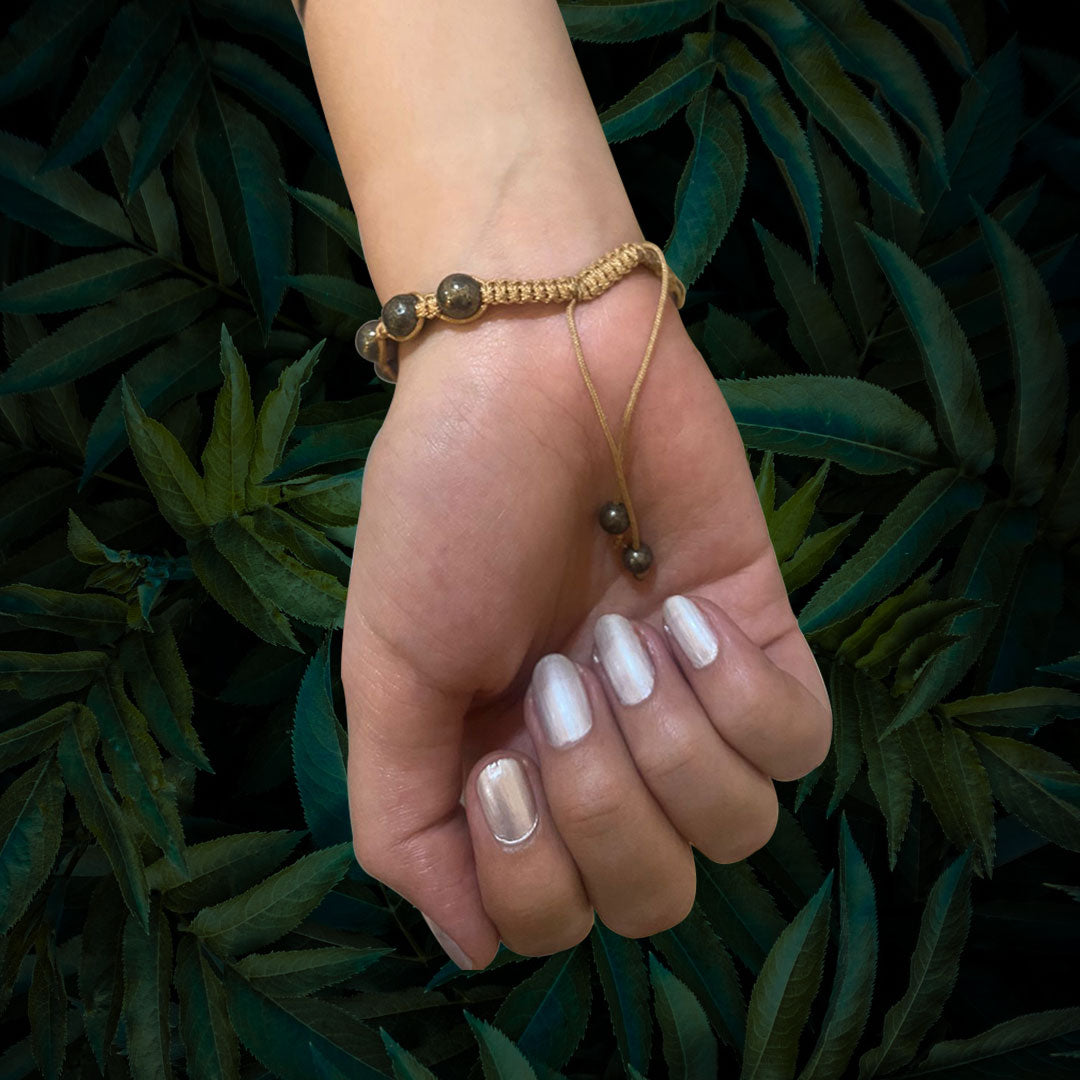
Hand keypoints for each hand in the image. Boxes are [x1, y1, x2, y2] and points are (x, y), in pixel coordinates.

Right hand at [340, 262, 831, 968]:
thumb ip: (402, 822)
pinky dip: (742, 692)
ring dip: (669, 736)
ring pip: (737, 832)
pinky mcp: (763, 642)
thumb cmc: (446, 507)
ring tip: (620, 631)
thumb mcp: (385, 670)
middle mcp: (604, 757)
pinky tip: (681, 612)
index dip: (534, 874)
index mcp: (508, 774)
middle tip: (561, 672)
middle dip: (604, 800)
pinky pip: (797, 743)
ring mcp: (688, 703)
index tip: (499, 758)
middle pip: (654, 897)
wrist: (533, 366)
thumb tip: (470, 948)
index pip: (550, 921)